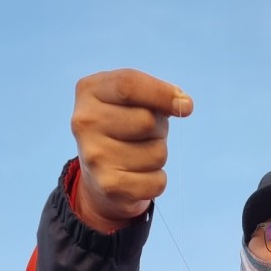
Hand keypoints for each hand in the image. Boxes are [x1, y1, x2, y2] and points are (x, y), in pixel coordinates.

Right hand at [71, 68, 192, 230]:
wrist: (99, 177)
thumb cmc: (124, 127)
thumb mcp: (132, 100)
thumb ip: (155, 94)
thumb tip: (184, 105)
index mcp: (89, 91)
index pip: (129, 84)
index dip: (162, 93)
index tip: (186, 105)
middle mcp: (84, 123)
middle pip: (147, 121)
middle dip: (160, 128)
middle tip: (146, 134)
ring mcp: (94, 156)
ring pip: (157, 154)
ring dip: (158, 155)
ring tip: (138, 155)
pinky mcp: (108, 186)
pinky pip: (158, 181)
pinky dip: (157, 180)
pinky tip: (138, 176)